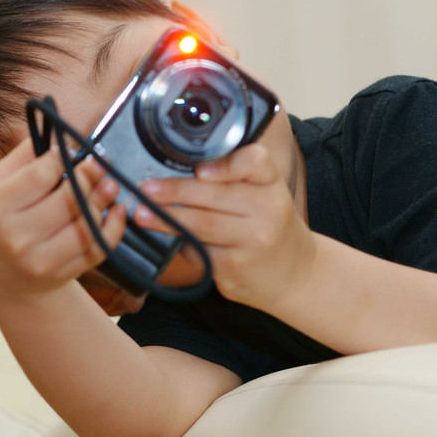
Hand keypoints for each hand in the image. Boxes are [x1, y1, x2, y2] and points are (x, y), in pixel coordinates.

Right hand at [0, 136, 128, 302]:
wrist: (0, 275)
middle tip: (100, 163)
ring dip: (104, 201)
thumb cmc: (1, 220)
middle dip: (89, 176)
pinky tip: (115, 211)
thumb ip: (25, 155)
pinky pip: (97, 249)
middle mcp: (17, 237)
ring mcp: (41, 260)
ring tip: (109, 185)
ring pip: (86, 225)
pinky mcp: (62, 274)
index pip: (40, 175)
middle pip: (68, 199)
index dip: (61, 157)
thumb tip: (58, 131)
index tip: (68, 150)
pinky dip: (114, 228)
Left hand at [131, 143, 314, 311]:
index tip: (200, 170)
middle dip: (175, 192)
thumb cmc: (269, 226)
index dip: (226, 164)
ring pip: (201, 225)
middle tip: (147, 189)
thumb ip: (234, 177)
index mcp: (272, 184)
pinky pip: (199, 251)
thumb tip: (180, 166)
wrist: (295, 274)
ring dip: (165, 219)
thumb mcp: (264, 195)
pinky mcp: (235, 268)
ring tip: (142, 214)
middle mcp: (268, 211)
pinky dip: (180, 243)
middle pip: (215, 196)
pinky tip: (166, 237)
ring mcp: (253, 242)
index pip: (255, 162)